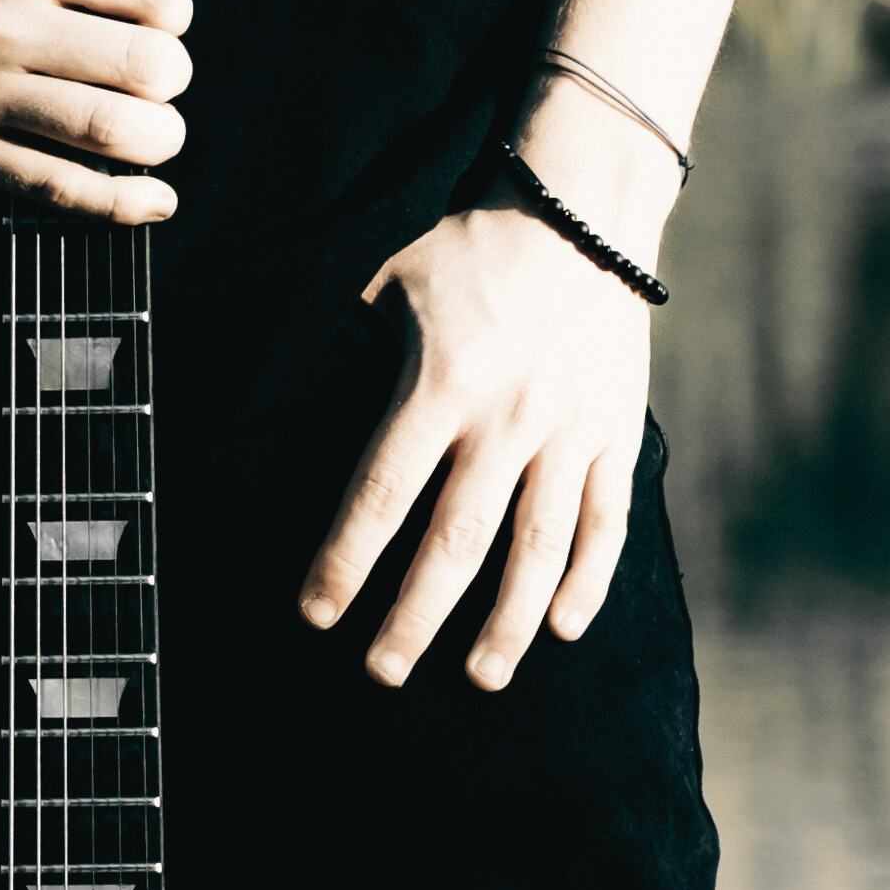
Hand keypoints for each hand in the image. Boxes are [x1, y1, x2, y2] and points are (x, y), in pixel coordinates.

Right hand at [0, 0, 221, 221]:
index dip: (177, 14)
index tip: (163, 25)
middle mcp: (3, 23)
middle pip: (144, 66)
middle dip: (172, 82)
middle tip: (159, 85)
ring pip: (111, 132)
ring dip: (158, 142)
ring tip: (154, 136)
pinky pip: (60, 189)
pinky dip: (122, 203)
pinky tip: (152, 199)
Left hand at [300, 189, 655, 690]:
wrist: (583, 211)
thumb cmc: (471, 248)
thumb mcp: (389, 278)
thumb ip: (345, 338)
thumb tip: (272, 385)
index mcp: (441, 383)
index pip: (382, 492)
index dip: (346, 559)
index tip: (316, 614)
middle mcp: (507, 418)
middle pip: (456, 540)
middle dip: (416, 615)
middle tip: (383, 674)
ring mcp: (569, 431)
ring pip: (537, 547)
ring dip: (507, 621)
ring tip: (480, 678)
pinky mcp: (617, 434)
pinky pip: (606, 521)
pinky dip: (588, 579)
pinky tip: (562, 629)